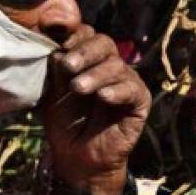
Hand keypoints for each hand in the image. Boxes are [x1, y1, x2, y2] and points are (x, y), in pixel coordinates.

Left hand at [41, 26, 151, 194]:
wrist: (77, 159)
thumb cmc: (65, 124)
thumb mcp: (55, 92)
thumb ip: (57, 68)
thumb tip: (56, 45)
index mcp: (88, 60)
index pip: (87, 35)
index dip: (75, 36)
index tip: (59, 45)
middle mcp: (109, 67)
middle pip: (104, 43)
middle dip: (85, 52)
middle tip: (68, 66)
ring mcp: (126, 83)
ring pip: (116, 66)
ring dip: (95, 75)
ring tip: (78, 88)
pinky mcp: (140, 102)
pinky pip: (132, 89)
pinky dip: (116, 91)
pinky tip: (103, 97)